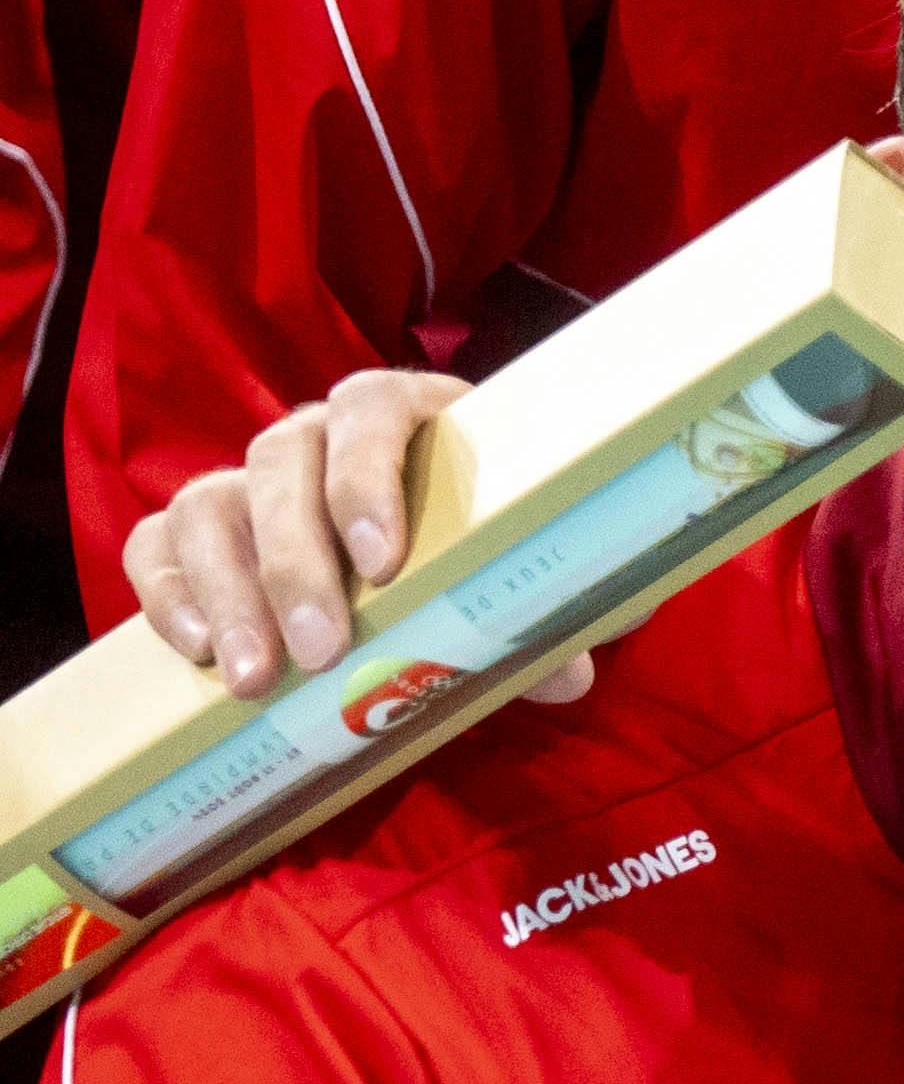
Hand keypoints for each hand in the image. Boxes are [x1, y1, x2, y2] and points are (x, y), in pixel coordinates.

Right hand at [120, 369, 599, 708]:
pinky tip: (199, 653)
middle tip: (321, 650)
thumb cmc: (486, 547)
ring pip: (209, 506)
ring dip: (227, 593)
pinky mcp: (198, 528)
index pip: (371, 406)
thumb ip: (546, 606)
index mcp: (408, 414)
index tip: (384, 562)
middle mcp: (317, 434)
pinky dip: (167, 594)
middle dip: (295, 562)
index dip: (368, 474)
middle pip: (281, 463)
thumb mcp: (524, 567)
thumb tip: (567, 676)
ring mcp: (250, 478)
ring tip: (256, 677)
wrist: (430, 561)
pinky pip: (157, 544)